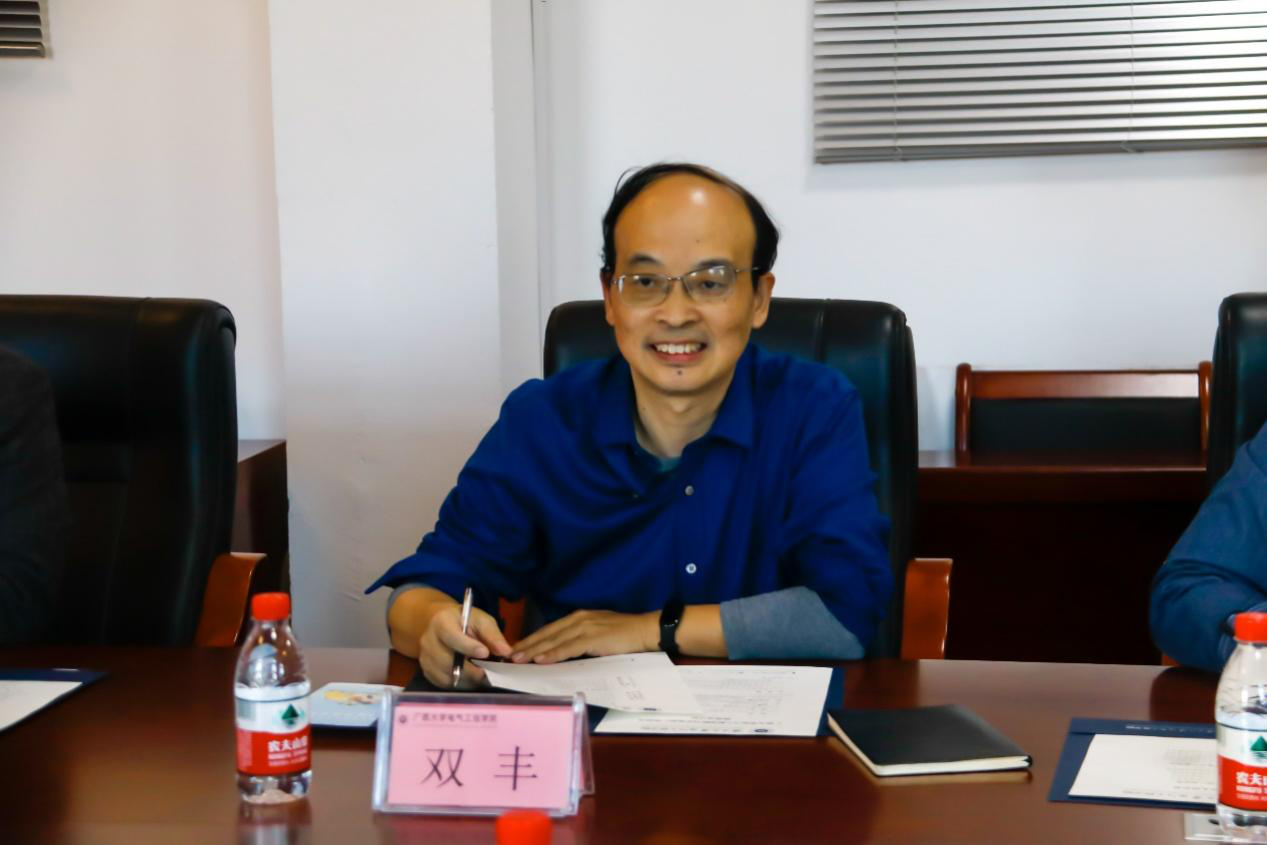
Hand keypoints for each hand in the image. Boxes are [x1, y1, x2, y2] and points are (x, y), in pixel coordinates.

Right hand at [417, 603, 513, 688]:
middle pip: (448, 661)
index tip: (485, 653)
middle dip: (472, 670)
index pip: (452, 636)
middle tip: (491, 673)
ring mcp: (425, 659)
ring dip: (468, 679)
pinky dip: (462, 684)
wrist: (443, 626)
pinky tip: (473, 678)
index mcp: (441, 622)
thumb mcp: (481, 620)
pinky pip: (446, 684)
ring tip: (485, 676)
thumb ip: (492, 635)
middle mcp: (428, 641)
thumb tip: (505, 652)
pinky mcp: (428, 673)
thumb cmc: (466, 622)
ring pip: (448, 676)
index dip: (468, 647)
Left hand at [510, 609, 658, 663]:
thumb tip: (563, 654)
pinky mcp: (592, 637)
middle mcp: (578, 619)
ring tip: (517, 660)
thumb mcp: (598, 635)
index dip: (532, 640)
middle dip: (526, 645)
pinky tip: (540, 660)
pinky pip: (568, 647)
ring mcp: (585, 627)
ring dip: (534, 651)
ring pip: (553, 640)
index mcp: (579, 618)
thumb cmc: (624, 636)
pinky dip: (553, 654)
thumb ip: (581, 641)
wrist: (645, 630)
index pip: (549, 630)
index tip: (516, 649)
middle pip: (547, 634)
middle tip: (508, 656)